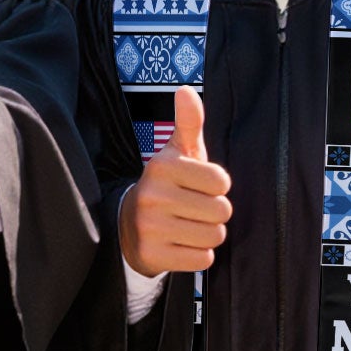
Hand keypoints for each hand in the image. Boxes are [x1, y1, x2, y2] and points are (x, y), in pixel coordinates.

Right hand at [119, 85, 231, 274]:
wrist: (128, 225)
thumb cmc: (166, 185)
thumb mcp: (176, 153)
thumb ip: (188, 122)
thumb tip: (186, 90)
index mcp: (162, 166)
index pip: (222, 182)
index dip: (217, 187)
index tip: (198, 186)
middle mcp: (153, 195)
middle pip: (222, 211)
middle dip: (214, 213)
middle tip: (193, 209)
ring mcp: (151, 227)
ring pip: (214, 236)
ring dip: (207, 234)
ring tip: (187, 226)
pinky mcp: (153, 255)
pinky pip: (202, 259)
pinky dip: (197, 254)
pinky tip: (180, 244)